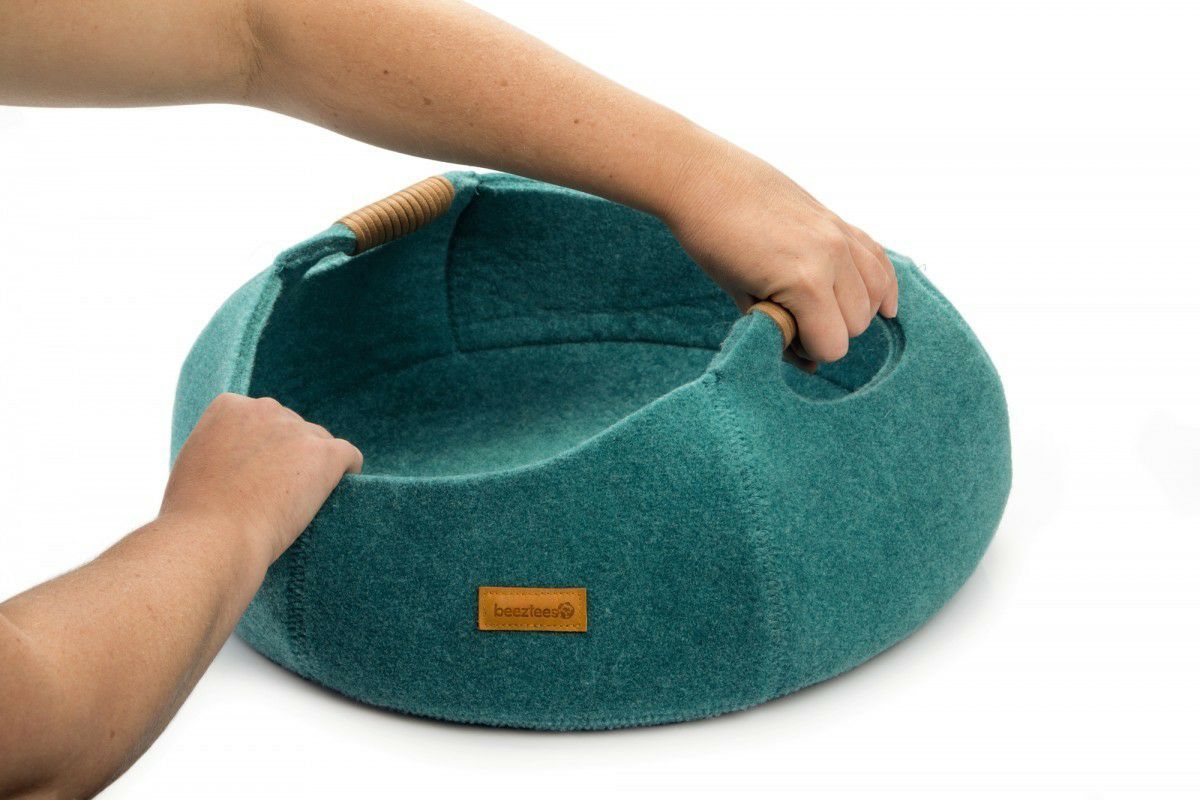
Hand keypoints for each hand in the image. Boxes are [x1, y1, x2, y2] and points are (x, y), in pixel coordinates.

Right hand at [160, 394, 362, 564]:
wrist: (212, 539)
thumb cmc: (195, 514)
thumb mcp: (195, 462)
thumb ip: (221, 447)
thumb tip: (241, 456)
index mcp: (229, 405)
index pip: (262, 420)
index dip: (262, 451)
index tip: (254, 478)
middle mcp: (265, 408)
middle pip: (293, 429)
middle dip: (289, 458)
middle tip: (274, 497)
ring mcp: (297, 430)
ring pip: (320, 444)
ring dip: (314, 470)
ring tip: (294, 506)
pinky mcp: (325, 454)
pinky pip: (350, 457)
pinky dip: (347, 473)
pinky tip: (337, 493)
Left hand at [662, 138, 897, 367]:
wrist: (704, 178)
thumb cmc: (712, 239)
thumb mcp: (740, 296)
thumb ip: (777, 330)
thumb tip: (809, 362)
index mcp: (806, 282)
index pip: (833, 345)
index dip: (808, 350)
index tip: (784, 338)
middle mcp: (833, 257)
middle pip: (856, 324)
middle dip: (827, 331)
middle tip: (793, 320)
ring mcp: (840, 235)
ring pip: (875, 295)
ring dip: (851, 310)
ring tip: (818, 307)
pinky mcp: (839, 221)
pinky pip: (879, 260)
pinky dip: (882, 285)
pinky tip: (881, 305)